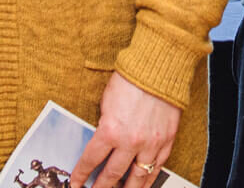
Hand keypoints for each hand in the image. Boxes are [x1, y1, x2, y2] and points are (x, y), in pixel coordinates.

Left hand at [70, 72, 179, 187]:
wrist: (159, 68)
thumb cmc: (131, 80)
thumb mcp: (106, 103)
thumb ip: (104, 126)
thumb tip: (101, 145)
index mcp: (110, 130)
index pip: (91, 161)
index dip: (81, 175)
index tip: (76, 183)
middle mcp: (130, 141)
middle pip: (112, 175)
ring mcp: (150, 144)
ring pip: (137, 179)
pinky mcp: (166, 142)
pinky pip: (157, 169)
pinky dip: (148, 181)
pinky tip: (142, 186)